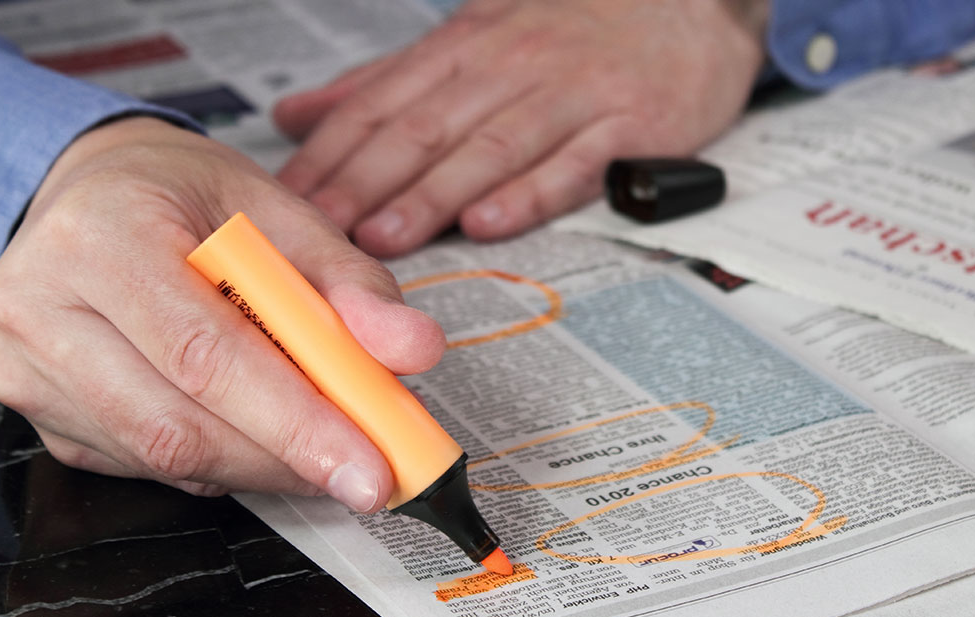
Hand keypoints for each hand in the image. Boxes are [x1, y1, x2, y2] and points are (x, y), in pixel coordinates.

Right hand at [0, 118, 445, 510]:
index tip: (369, 467)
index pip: (206, 353)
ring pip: (161, 456)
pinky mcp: (37, 409)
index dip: (295, 422)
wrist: (92, 189)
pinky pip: (141, 463)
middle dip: (289, 458)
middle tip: (366, 472)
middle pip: (178, 422)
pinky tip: (255, 433)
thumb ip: (350, 282)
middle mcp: (40, 302)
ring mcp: (26, 364)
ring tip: (322, 446)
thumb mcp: (277, 210)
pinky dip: (218, 460)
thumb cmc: (184, 195)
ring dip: (261, 466)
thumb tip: (413, 350)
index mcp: (102, 233)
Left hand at [274, 0, 767, 256]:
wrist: (688, 3)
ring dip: (431, 195)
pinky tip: (491, 224)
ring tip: (383, 236)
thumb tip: (300, 114)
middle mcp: (512, 65)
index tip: (286, 198)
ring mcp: (571, 93)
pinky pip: (573, 163)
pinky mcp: (627, 124)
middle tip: (319, 229)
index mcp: (467, 45)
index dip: (329, 152)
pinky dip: (530, 195)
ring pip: (489, 147)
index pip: (381, 101)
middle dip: (364, 181)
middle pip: (425, 127)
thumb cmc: (575, 27)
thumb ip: (388, 81)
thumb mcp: (473, 34)